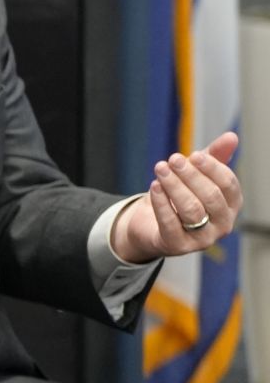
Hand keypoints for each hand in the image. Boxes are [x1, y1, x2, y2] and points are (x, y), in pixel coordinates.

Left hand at [112, 132, 241, 262]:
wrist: (150, 224)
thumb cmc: (179, 196)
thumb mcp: (196, 174)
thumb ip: (213, 157)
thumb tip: (232, 136)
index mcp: (231, 205)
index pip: (228, 185)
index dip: (212, 168)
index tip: (193, 155)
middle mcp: (222, 224)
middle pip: (210, 196)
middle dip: (190, 175)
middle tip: (173, 159)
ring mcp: (202, 238)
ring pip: (191, 209)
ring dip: (174, 185)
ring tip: (160, 168)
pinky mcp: (178, 246)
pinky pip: (170, 223)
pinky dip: (161, 203)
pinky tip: (154, 186)